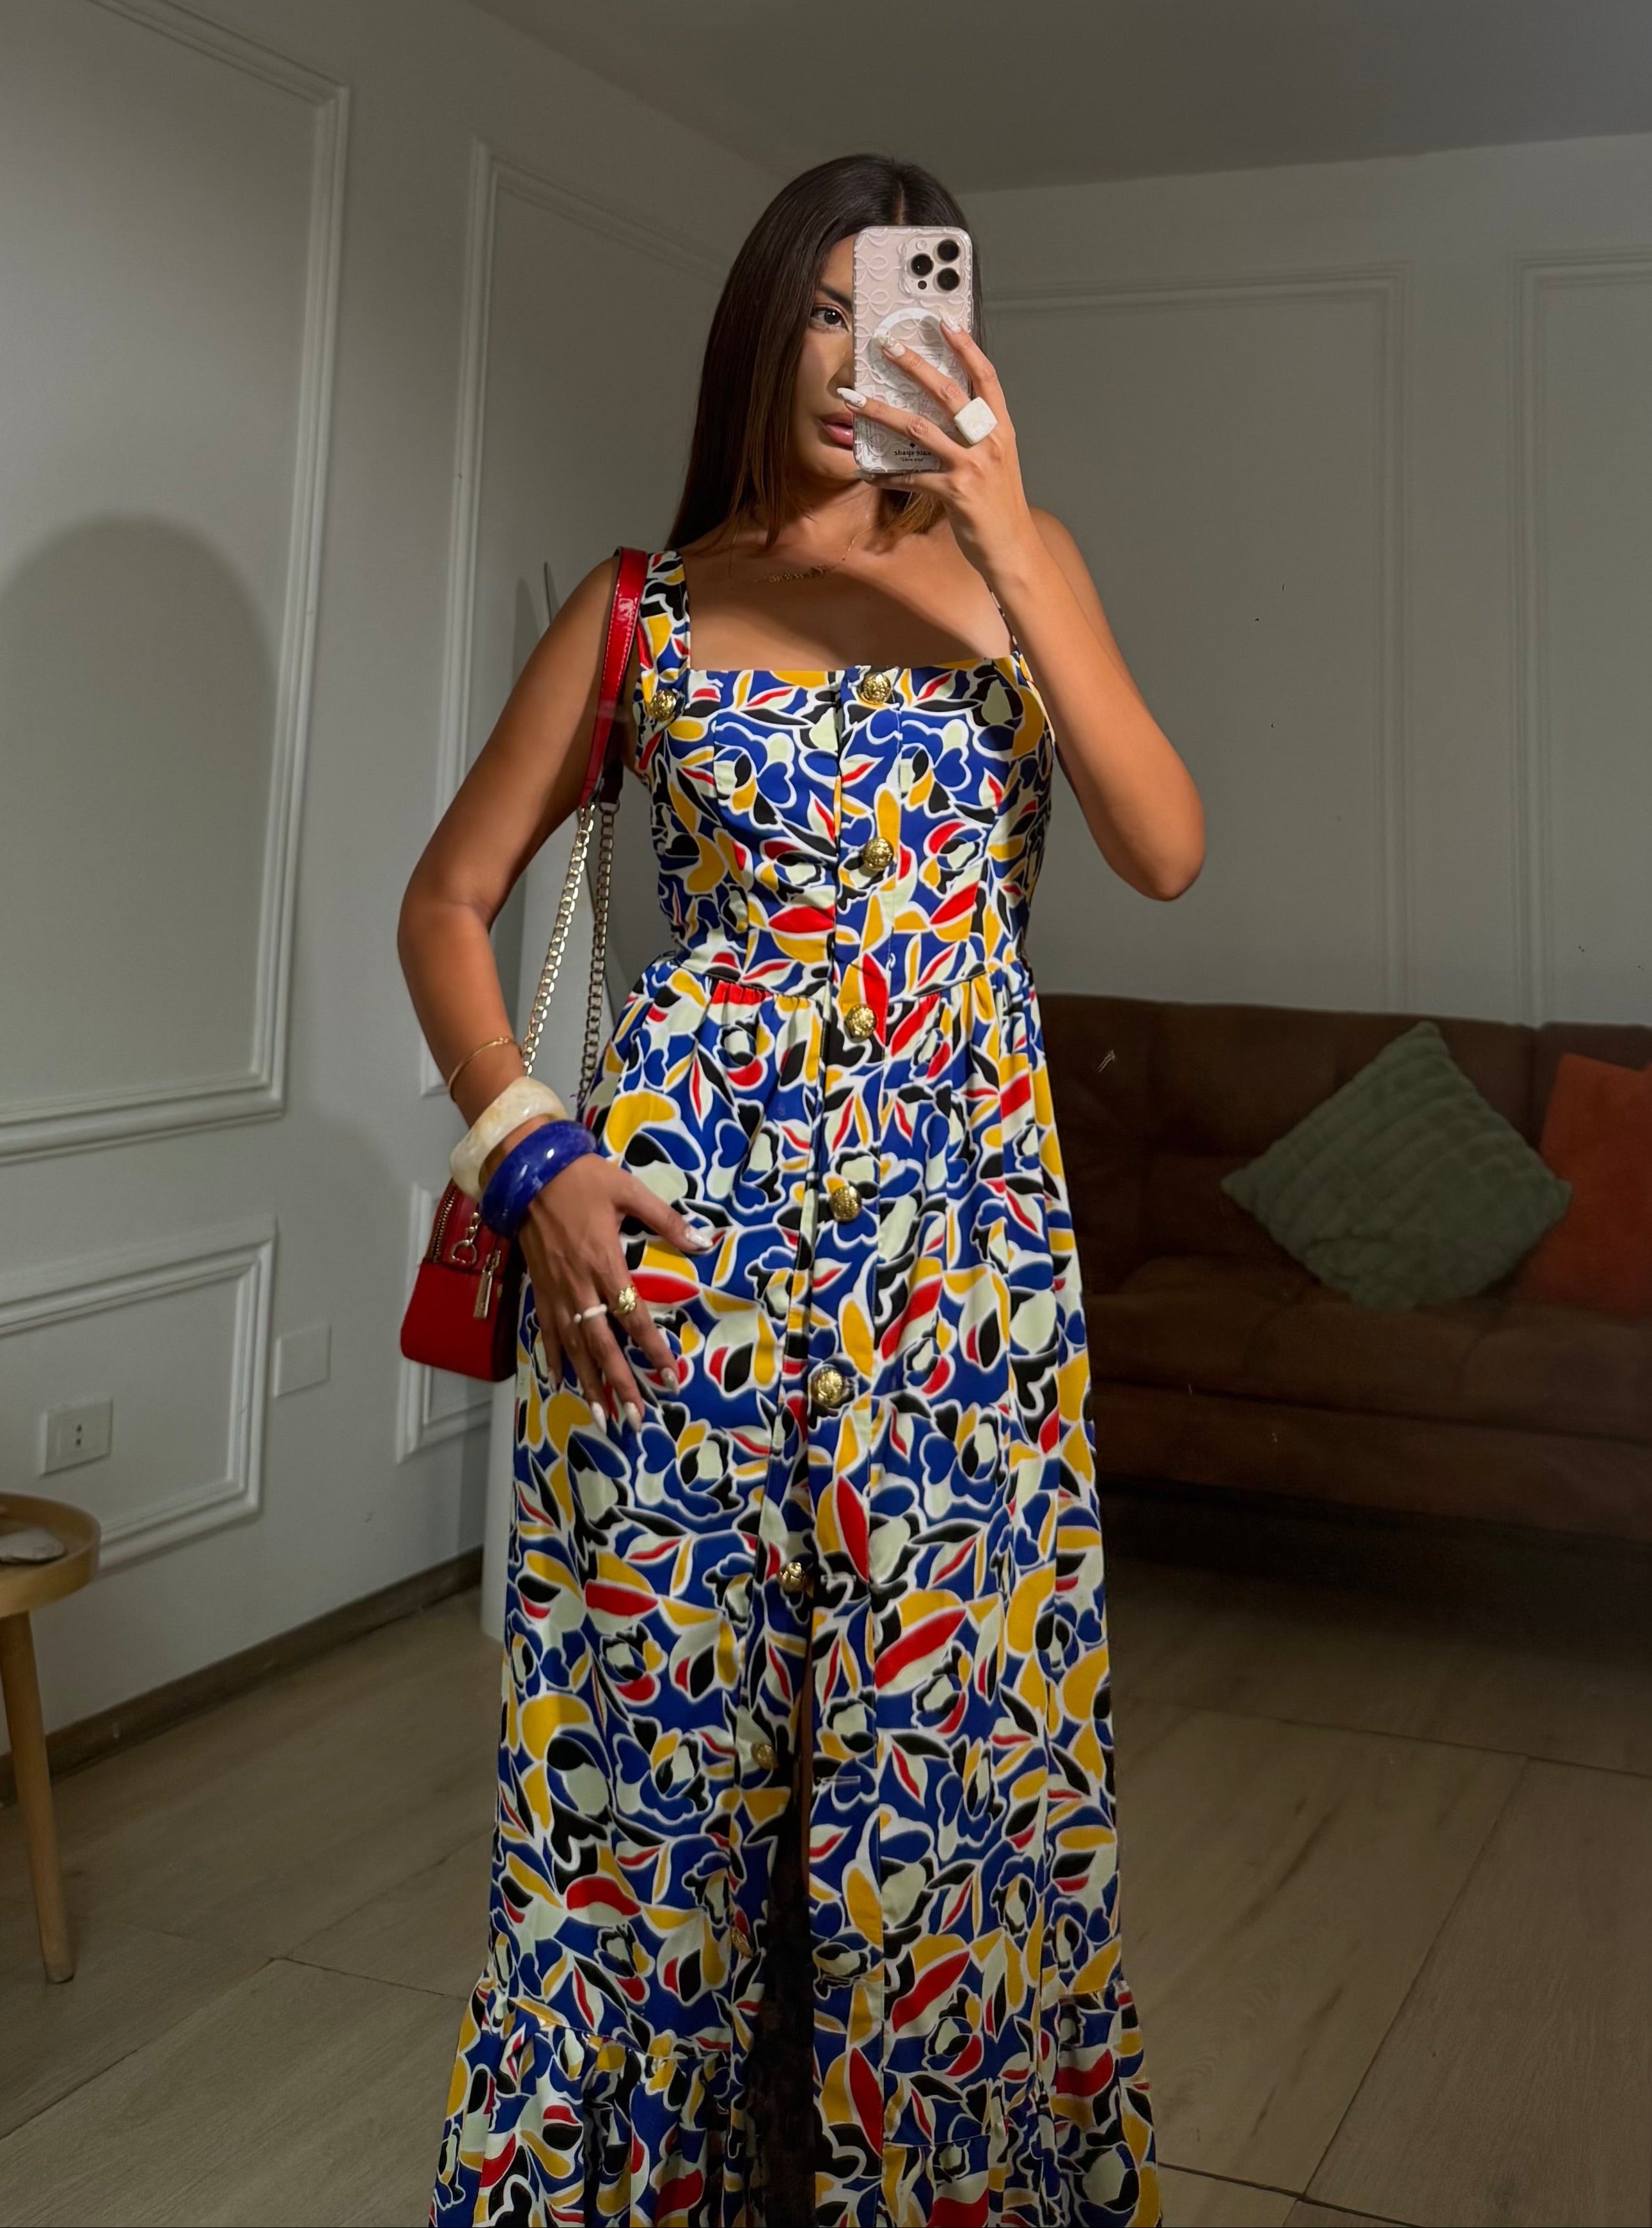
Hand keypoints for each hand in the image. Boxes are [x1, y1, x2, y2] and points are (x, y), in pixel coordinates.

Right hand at [516, 1151, 711, 1432]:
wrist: (527, 1171)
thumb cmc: (582, 1179)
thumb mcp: (629, 1191)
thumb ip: (666, 1220)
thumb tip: (703, 1242)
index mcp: (604, 1264)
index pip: (633, 1317)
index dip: (651, 1349)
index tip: (669, 1375)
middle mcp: (579, 1287)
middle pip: (601, 1345)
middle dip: (619, 1384)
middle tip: (634, 1418)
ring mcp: (556, 1291)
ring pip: (573, 1347)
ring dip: (588, 1383)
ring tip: (602, 1416)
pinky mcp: (539, 1289)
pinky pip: (547, 1332)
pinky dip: (553, 1359)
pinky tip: (560, 1382)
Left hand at [837, 321, 1038, 584]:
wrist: (1012, 548)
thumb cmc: (1000, 505)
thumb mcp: (998, 461)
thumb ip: (977, 435)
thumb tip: (948, 413)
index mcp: (1000, 429)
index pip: (985, 377)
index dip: (965, 347)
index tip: (943, 323)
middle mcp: (988, 441)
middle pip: (947, 393)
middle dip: (914, 365)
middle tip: (887, 346)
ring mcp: (972, 466)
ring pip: (920, 429)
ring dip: (883, 413)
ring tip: (856, 402)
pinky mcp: (955, 493)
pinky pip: (913, 478)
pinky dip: (888, 475)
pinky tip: (868, 473)